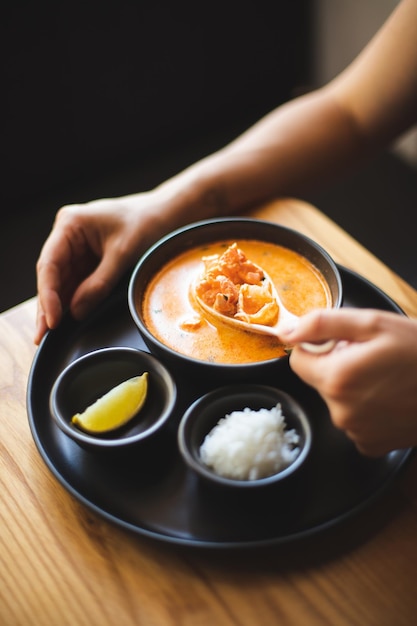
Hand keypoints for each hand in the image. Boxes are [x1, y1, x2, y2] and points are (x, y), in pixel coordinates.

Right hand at [35, 192, 169, 343]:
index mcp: (70, 224)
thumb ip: (98, 284)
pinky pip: (75, 284)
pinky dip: (71, 302)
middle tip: (43, 336)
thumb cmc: (147, 224)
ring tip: (48, 335)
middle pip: (51, 276)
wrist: (166, 215)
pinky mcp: (87, 261)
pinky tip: (65, 321)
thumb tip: (76, 313)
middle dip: (48, 306)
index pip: (49, 264)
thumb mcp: (123, 255)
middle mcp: (67, 236)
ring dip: (57, 308)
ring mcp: (76, 249)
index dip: (48, 295)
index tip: (52, 320)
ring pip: (61, 283)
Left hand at [279, 308, 416, 455]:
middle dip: (337, 367)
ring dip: (354, 389)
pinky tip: (390, 399)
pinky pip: (355, 423)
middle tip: (371, 359)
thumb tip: (288, 330)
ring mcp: (357, 432)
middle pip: (319, 381)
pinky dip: (367, 411)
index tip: (342, 345)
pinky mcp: (372, 445)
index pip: (298, 361)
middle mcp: (341, 411)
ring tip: (386, 378)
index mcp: (336, 379)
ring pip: (337, 401)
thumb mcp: (372, 324)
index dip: (318, 348)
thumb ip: (323, 324)